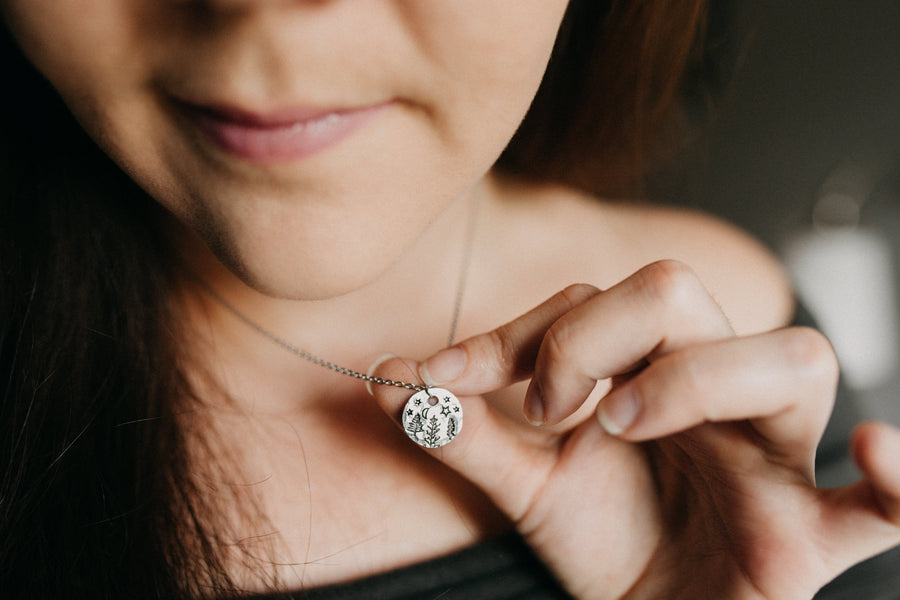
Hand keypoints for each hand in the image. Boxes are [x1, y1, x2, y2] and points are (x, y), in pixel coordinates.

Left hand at [369, 260, 899, 598]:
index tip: (445, 380)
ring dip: (697, 377)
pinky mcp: (814, 533)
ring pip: (787, 359)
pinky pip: (884, 501)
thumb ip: (460, 430)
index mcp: (645, 370)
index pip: (587, 301)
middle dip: (595, 336)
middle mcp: (714, 392)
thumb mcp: (521, 482)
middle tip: (549, 404)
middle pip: (678, 295)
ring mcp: (772, 457)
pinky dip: (897, 477)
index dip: (513, 332)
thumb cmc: (599, 538)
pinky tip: (875, 458)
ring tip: (624, 423)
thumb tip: (388, 381)